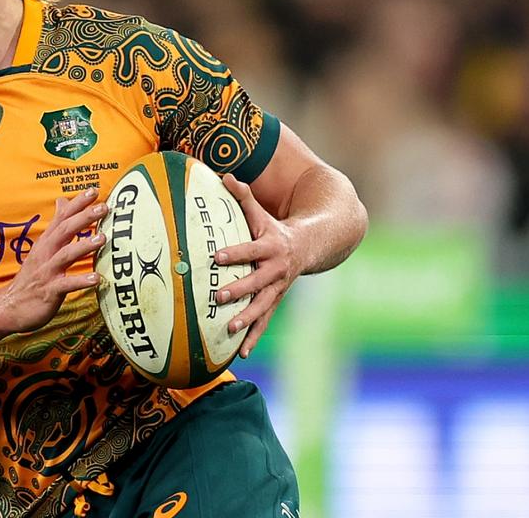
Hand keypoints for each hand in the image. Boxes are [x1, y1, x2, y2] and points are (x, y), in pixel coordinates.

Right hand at [0, 187, 106, 333]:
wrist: (9, 306)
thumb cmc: (32, 276)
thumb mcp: (42, 246)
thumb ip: (55, 225)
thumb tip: (62, 200)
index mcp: (46, 242)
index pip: (62, 217)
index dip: (77, 203)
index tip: (94, 190)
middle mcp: (46, 253)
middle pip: (64, 230)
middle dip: (84, 217)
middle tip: (104, 207)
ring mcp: (47, 272)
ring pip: (65, 255)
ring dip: (84, 246)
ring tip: (102, 239)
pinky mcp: (49, 291)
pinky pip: (66, 285)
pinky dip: (81, 281)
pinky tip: (97, 279)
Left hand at [214, 173, 298, 358]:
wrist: (310, 246)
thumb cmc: (275, 228)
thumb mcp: (262, 213)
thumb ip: (243, 197)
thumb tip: (224, 176)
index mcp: (271, 247)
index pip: (251, 249)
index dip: (236, 252)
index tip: (217, 255)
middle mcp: (276, 270)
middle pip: (256, 282)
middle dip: (238, 290)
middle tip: (218, 297)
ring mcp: (277, 288)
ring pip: (262, 307)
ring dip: (247, 320)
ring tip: (229, 330)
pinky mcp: (275, 301)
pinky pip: (264, 321)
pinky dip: (253, 337)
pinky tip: (241, 353)